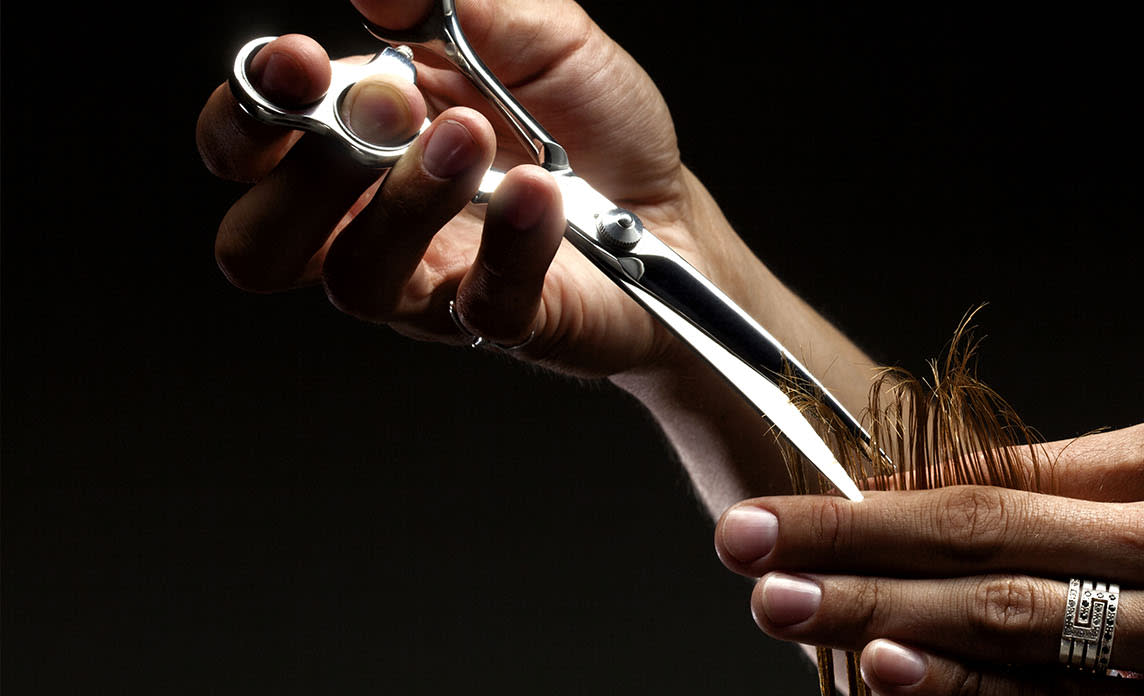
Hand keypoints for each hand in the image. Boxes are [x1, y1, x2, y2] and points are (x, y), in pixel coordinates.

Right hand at [196, 0, 746, 376]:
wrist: (675, 208)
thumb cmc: (591, 126)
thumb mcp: (537, 34)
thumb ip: (456, 5)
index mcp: (355, 136)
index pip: (246, 145)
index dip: (246, 113)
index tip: (297, 61)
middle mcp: (371, 221)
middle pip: (259, 244)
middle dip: (303, 176)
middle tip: (390, 108)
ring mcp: (432, 282)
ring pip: (355, 279)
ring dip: (405, 200)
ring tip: (471, 138)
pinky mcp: (503, 321)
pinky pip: (481, 305)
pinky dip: (511, 242)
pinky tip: (540, 191)